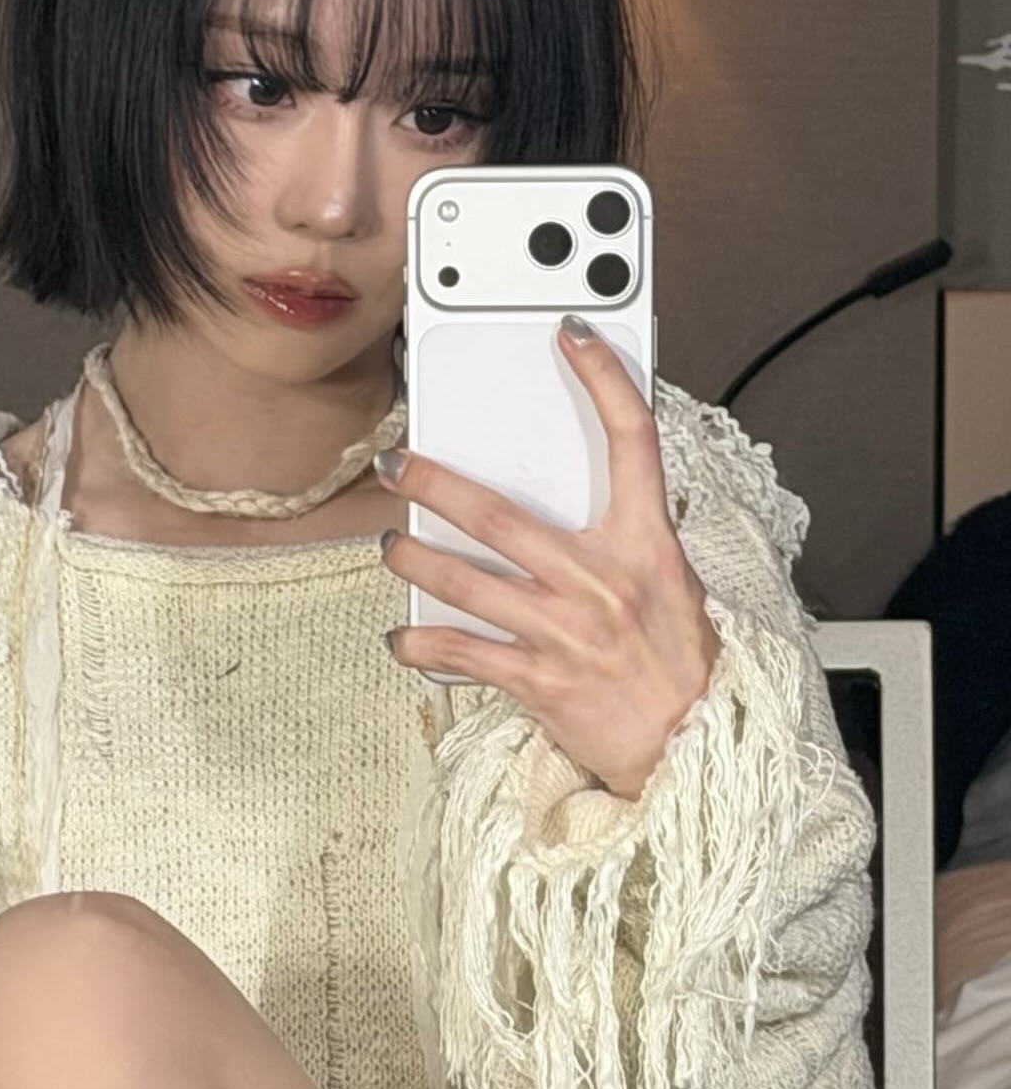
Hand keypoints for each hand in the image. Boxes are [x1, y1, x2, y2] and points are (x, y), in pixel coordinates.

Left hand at [375, 315, 721, 801]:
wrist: (698, 752)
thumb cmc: (683, 669)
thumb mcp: (672, 588)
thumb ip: (624, 543)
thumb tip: (567, 506)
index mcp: (648, 546)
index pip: (633, 442)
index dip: (605, 380)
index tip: (573, 337)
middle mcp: (602, 581)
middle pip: (500, 515)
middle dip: (435, 484)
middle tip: (397, 464)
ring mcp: (566, 631)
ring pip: (463, 581)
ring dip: (413, 561)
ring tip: (391, 549)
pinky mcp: (539, 680)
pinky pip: (460, 652)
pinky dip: (420, 644)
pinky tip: (402, 638)